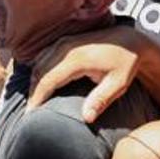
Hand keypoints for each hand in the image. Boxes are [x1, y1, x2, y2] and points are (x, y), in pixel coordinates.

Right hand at [28, 26, 145, 122]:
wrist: (129, 40)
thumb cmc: (124, 64)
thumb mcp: (118, 84)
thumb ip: (101, 100)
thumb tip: (87, 119)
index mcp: (77, 60)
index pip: (48, 80)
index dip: (37, 98)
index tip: (31, 114)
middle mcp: (66, 49)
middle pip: (39, 72)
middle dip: (32, 92)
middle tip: (30, 111)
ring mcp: (63, 42)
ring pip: (38, 63)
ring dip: (33, 81)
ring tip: (34, 99)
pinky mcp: (64, 41)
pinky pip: (43, 56)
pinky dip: (37, 70)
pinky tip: (38, 83)